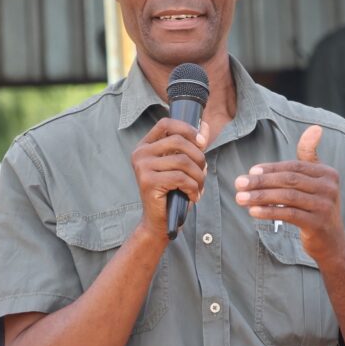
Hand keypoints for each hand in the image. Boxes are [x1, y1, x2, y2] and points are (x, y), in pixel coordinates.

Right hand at [131, 118, 209, 235]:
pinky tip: (193, 196)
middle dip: (198, 157)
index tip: (202, 142)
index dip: (187, 129)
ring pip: (182, 161)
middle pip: (178, 141)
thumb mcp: (183, 165)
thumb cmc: (173, 191)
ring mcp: (142, 167)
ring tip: (199, 187)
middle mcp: (140, 153)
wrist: (159, 222)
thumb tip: (205, 124)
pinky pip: (181, 178)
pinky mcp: (148, 182)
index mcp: (146, 145)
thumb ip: (192, 145)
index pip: (166, 123)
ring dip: (198, 176)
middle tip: (202, 173)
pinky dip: (193, 188)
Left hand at [235, 125, 344, 260]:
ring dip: (260, 196)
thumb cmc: (316, 207)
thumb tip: (315, 127)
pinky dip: (269, 212)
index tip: (250, 171)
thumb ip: (309, 157)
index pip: (294, 166)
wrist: (332, 243)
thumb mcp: (316, 181)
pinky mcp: (317, 224)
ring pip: (286, 197)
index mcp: (328, 173)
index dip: (270, 169)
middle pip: (289, 180)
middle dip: (261, 181)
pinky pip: (288, 214)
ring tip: (240, 198)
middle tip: (239, 183)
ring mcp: (325, 206)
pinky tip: (253, 212)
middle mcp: (329, 187)